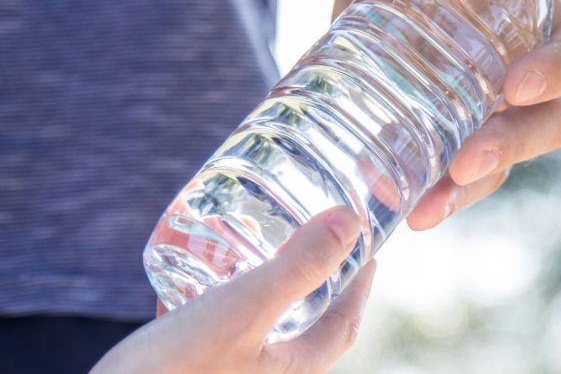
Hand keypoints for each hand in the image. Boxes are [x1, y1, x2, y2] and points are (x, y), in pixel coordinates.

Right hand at [92, 208, 374, 373]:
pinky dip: (218, 301)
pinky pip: (216, 333)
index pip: (344, 324)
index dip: (360, 285)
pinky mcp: (191, 371)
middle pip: (306, 326)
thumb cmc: (173, 373)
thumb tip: (351, 223)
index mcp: (291, 370)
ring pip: (258, 329)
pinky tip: (196, 277)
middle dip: (315, 285)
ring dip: (266, 291)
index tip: (367, 251)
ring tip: (257, 251)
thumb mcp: (244, 311)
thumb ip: (298, 268)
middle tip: (315, 245)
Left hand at [321, 0, 560, 229]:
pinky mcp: (463, 134)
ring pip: (510, 158)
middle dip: (513, 145)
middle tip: (465, 161)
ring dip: (472, 187)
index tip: (515, 86)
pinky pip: (467, 173)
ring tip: (425, 207)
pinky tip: (407, 208)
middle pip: (554, 118)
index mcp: (547, 9)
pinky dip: (440, 193)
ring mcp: (500, 109)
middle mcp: (535, 66)